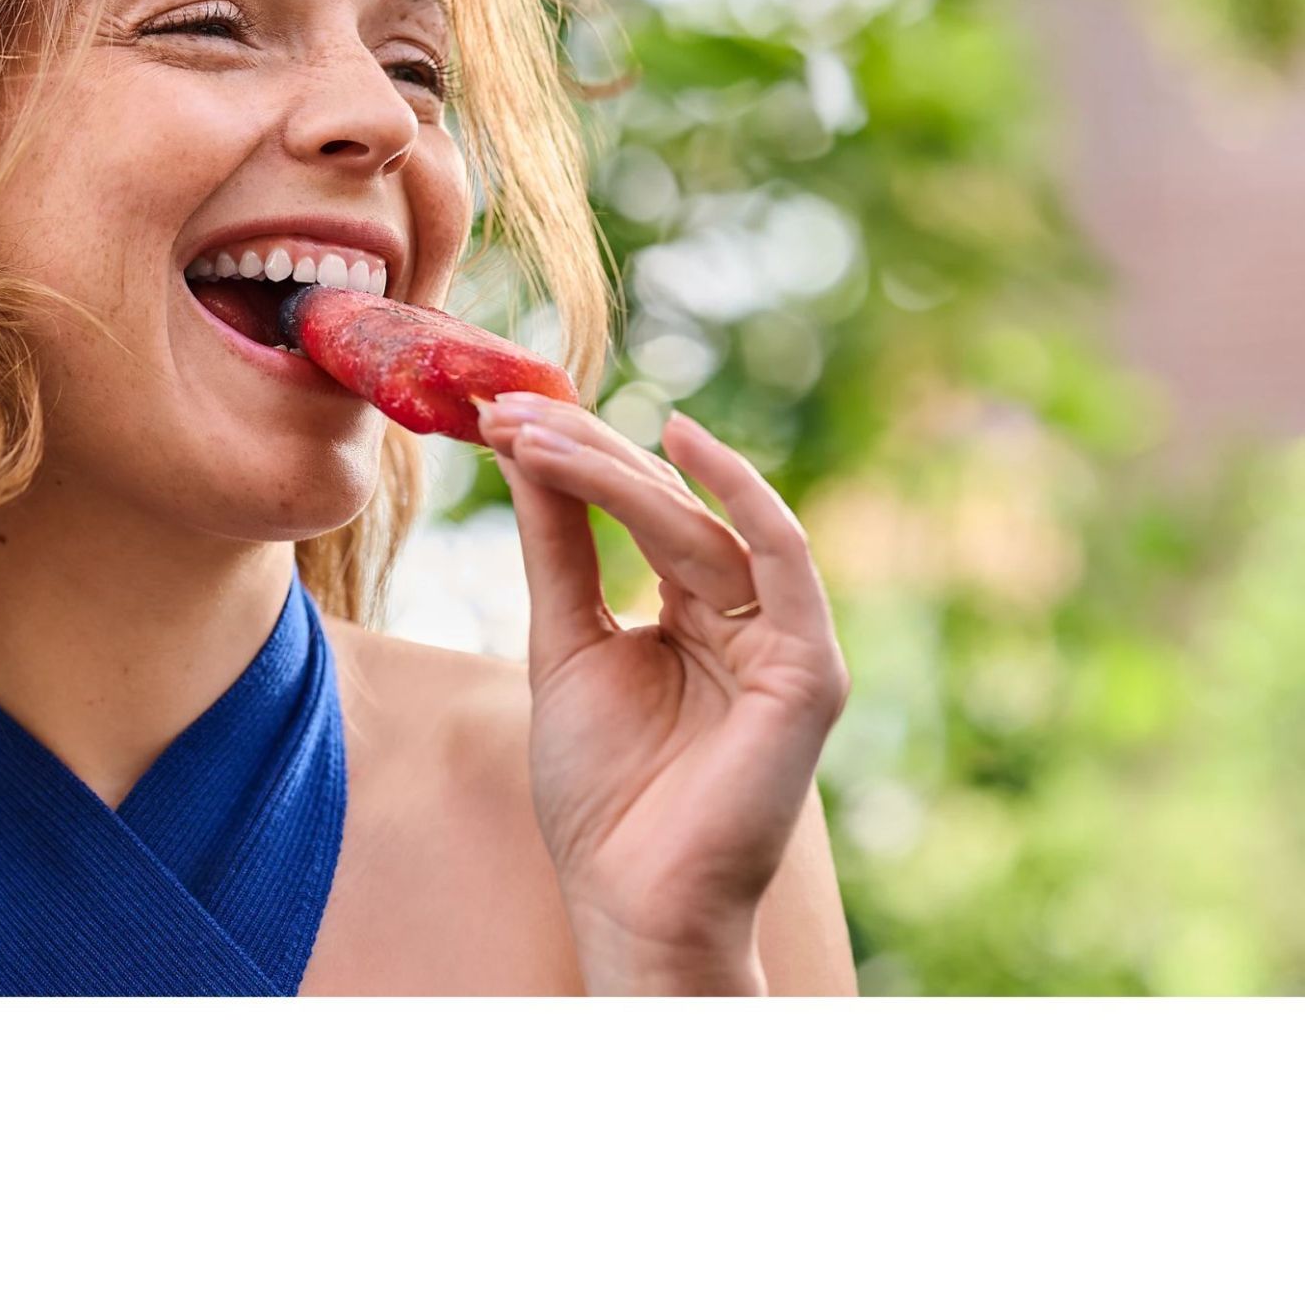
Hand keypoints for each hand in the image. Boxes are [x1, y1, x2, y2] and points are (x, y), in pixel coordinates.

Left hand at [472, 394, 850, 994]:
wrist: (630, 899)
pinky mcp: (808, 668)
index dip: (573, 459)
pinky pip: (783, 557)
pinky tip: (679, 444)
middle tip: (506, 407)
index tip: (498, 415)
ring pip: (703, 523)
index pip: (639, 511)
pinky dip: (738, 494)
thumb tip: (525, 449)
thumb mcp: (564, 644)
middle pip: (668, 506)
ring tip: (537, 430)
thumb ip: (559, 548)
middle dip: (585, 449)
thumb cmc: (601, 793)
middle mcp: (745, 617)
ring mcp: (783, 640)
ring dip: (619, 468)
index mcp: (696, 614)